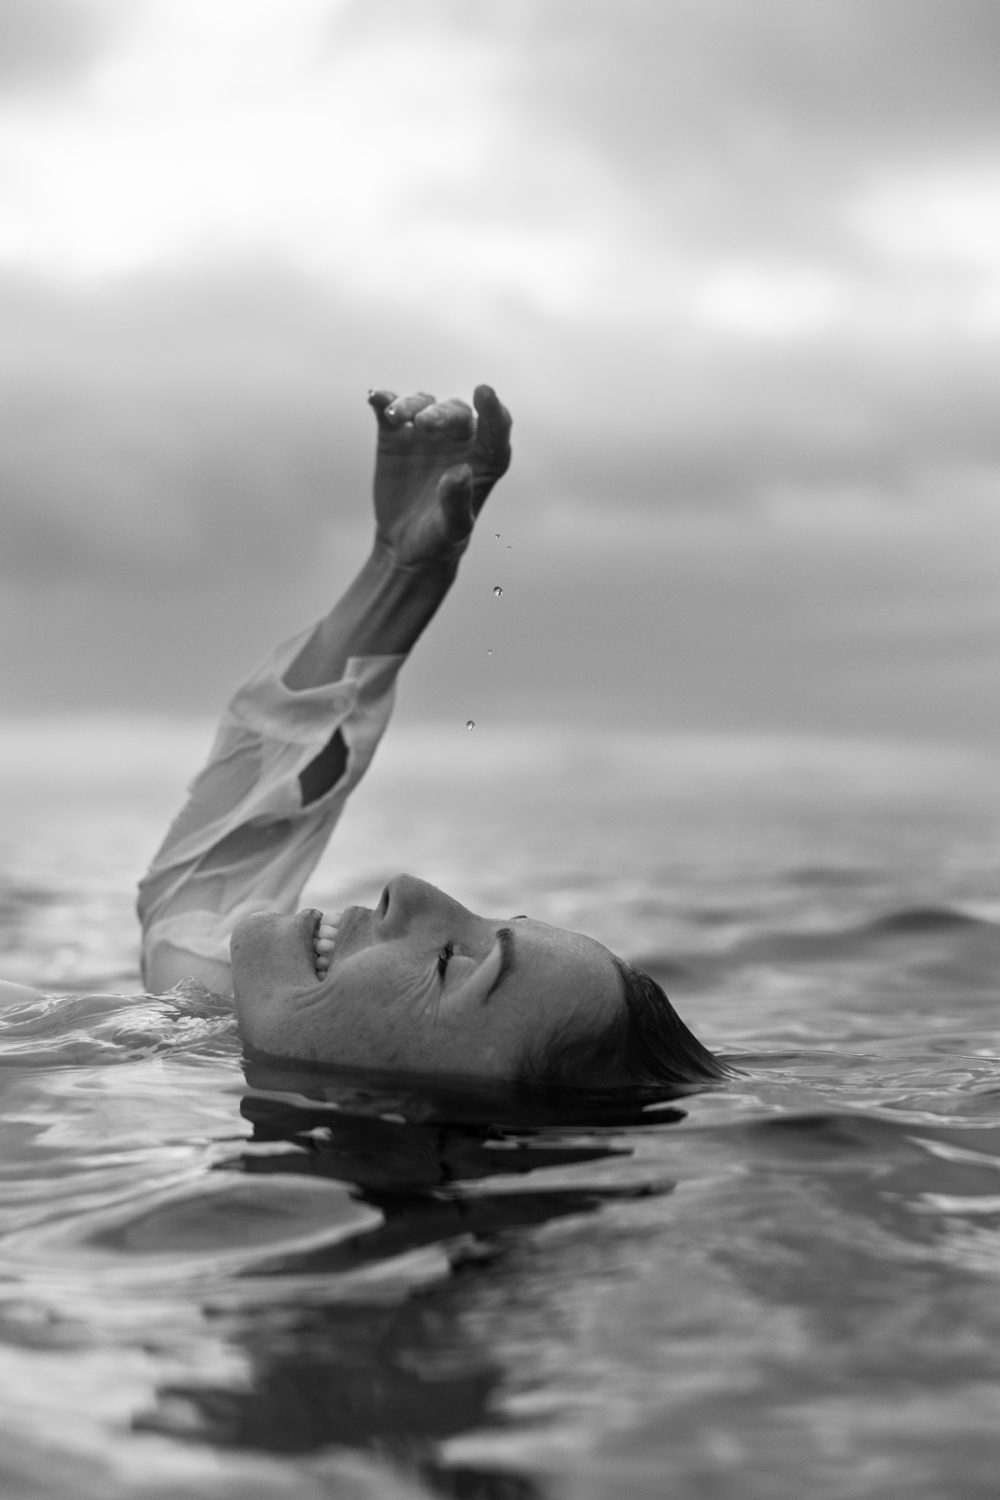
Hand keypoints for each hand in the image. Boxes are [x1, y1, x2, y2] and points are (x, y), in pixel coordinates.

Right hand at [367, 385, 511, 567]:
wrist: (405, 543)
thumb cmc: (440, 537)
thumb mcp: (452, 527)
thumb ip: (458, 502)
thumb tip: (460, 472)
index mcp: (486, 459)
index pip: (497, 428)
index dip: (492, 410)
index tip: (483, 392)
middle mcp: (460, 439)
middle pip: (456, 413)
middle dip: (441, 414)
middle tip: (422, 424)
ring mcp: (426, 433)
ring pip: (423, 404)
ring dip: (410, 405)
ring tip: (393, 416)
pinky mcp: (396, 434)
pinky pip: (390, 410)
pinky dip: (383, 400)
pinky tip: (375, 398)